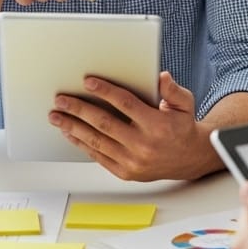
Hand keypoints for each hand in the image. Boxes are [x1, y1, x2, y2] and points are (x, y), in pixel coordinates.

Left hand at [49, 72, 212, 179]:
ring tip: (57, 116)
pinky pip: (98, 156)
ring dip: (73, 127)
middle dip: (79, 109)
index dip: (105, 91)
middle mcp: (143, 144)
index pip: (126, 104)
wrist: (189, 159)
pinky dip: (82, 144)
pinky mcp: (125, 172)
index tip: (88, 82)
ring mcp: (132, 161)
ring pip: (96, 141)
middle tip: (61, 99)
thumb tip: (161, 76)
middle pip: (104, 123)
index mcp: (157, 125)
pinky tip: (70, 133)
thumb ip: (172, 89)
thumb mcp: (185, 104)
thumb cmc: (182, 128)